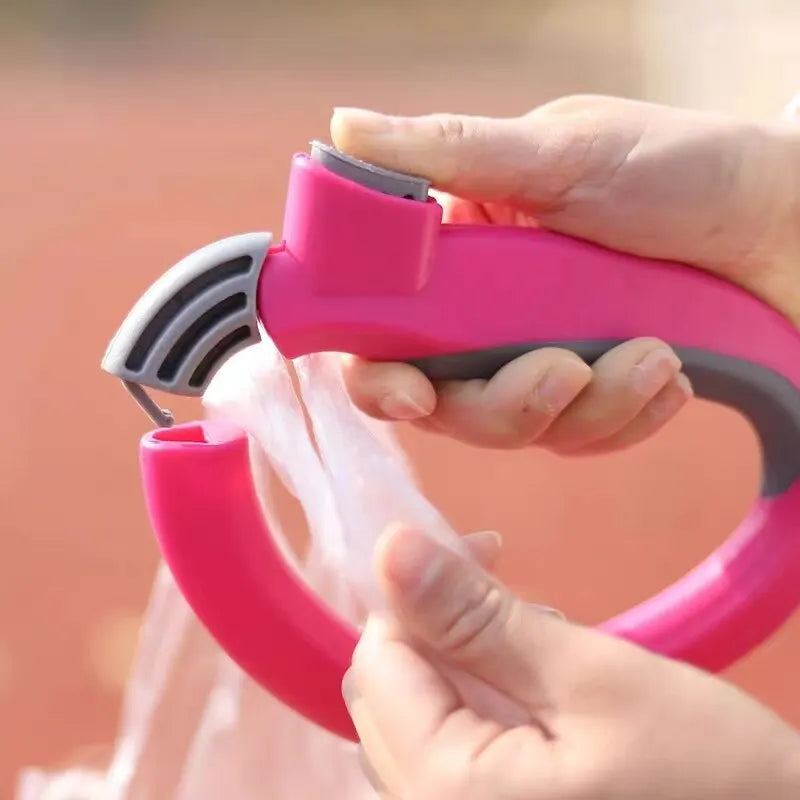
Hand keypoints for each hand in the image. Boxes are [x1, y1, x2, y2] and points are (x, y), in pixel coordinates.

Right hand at [330, 97, 799, 452]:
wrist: (785, 223)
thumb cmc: (678, 170)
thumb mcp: (564, 152)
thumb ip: (454, 154)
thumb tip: (343, 129)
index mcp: (460, 254)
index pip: (384, 330)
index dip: (379, 375)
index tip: (412, 395)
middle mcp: (485, 314)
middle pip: (447, 404)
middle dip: (503, 405)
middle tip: (564, 370)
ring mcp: (537, 358)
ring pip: (517, 430)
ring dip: (586, 408)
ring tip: (655, 354)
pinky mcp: (591, 397)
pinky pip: (583, 439)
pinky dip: (628, 417)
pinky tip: (670, 374)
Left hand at [344, 527, 799, 798]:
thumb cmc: (710, 778)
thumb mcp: (594, 680)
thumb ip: (478, 619)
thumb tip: (390, 547)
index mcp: (443, 794)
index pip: (379, 660)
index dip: (418, 590)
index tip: (485, 547)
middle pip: (392, 695)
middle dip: (442, 627)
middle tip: (519, 595)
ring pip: (421, 722)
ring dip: (467, 664)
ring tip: (545, 644)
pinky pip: (454, 756)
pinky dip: (485, 706)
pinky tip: (541, 692)